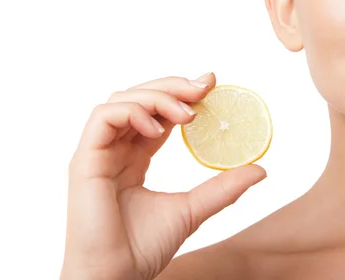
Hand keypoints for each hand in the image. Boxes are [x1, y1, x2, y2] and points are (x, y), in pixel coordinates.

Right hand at [60, 73, 266, 279]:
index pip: (157, 114)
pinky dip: (132, 112)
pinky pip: (103, 118)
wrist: (116, 277)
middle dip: (172, 87)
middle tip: (205, 87)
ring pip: (121, 100)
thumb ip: (222, 188)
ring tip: (187, 113)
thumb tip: (260, 169)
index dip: (181, 96)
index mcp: (133, 158)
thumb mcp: (193, 210)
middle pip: (139, 99)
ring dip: (156, 96)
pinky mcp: (85, 160)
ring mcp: (98, 153)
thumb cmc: (143, 248)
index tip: (212, 85)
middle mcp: (115, 150)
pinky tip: (157, 127)